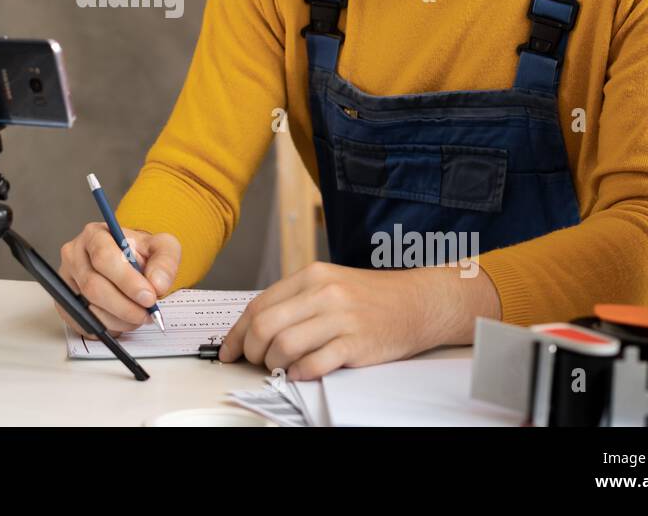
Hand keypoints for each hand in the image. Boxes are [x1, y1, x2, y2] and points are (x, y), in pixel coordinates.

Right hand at [55, 224, 180, 337]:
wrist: (128, 264)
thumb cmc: (140, 254)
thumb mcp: (161, 247)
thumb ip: (165, 261)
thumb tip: (157, 284)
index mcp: (95, 235)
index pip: (104, 257)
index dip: (127, 281)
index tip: (149, 297)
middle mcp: (74, 255)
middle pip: (93, 286)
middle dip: (125, 306)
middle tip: (147, 314)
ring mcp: (66, 281)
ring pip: (90, 309)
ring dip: (120, 320)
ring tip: (138, 315)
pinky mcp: (64, 304)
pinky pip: (84, 323)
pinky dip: (108, 327)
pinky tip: (122, 319)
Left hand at [218, 261, 498, 379]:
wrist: (418, 302)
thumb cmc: (370, 297)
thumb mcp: (329, 284)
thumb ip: (295, 300)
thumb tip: (256, 328)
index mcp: (311, 276)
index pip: (258, 305)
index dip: (238, 333)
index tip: (229, 350)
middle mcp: (323, 293)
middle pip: (265, 326)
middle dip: (251, 351)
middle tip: (256, 361)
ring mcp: (341, 318)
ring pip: (284, 345)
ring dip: (274, 364)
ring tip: (280, 367)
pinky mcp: (357, 344)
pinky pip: (315, 363)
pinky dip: (300, 373)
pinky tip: (300, 373)